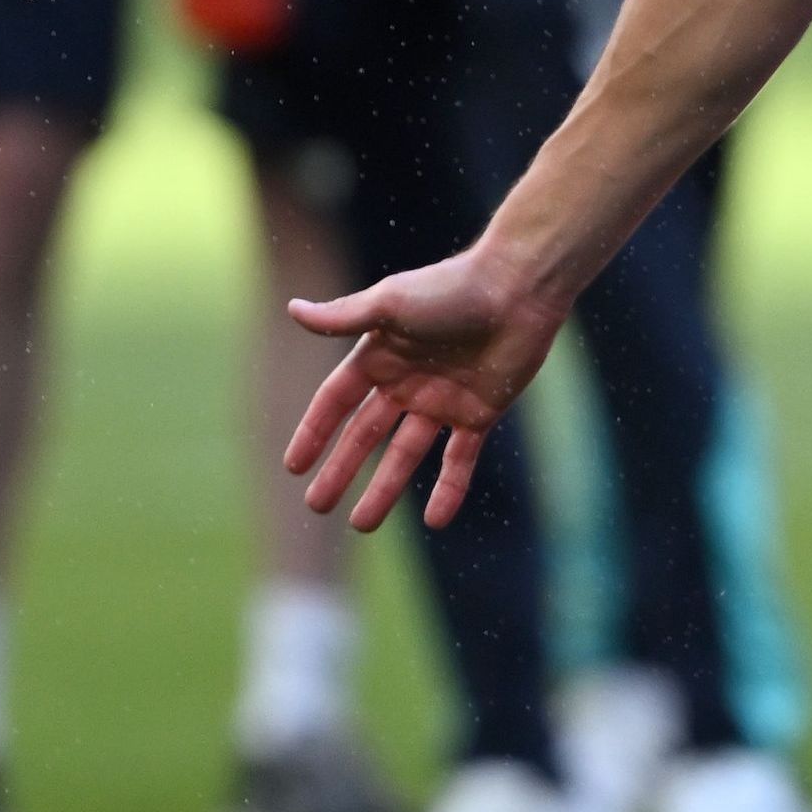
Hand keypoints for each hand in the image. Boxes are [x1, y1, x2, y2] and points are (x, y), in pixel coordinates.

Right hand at [281, 249, 570, 531]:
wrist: (519, 290)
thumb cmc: (452, 289)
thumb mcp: (390, 304)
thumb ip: (343, 317)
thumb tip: (292, 310)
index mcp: (380, 356)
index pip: (337, 402)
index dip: (315, 432)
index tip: (294, 466)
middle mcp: (407, 382)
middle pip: (366, 435)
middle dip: (342, 470)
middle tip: (317, 506)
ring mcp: (443, 401)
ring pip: (406, 455)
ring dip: (385, 489)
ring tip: (362, 523)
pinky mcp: (480, 413)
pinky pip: (460, 460)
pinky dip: (450, 490)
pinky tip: (436, 522)